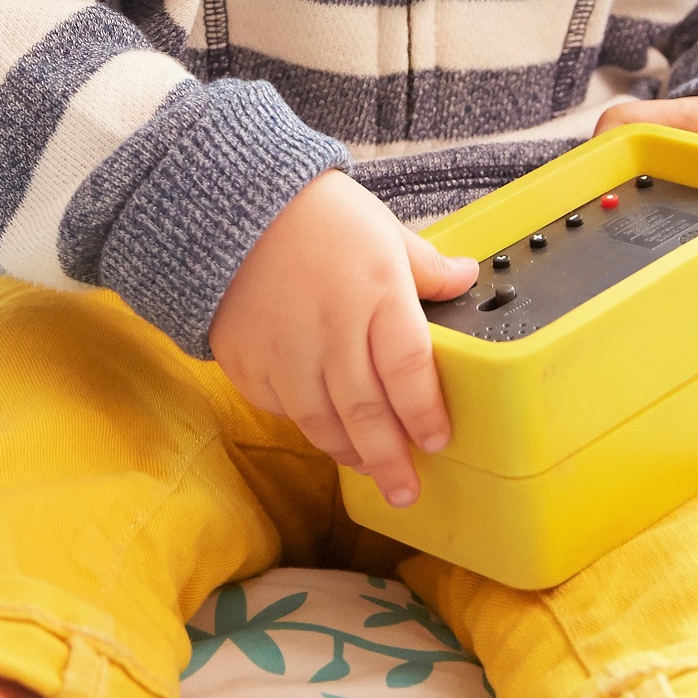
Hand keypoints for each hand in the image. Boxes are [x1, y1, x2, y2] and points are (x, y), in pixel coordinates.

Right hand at [209, 172, 476, 506]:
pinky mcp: (249, 362)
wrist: (230, 206)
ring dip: (350, 454)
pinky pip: (283, 408)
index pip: (410, 371)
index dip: (425, 413)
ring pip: (323, 422)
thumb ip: (425, 266)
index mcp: (377, 296)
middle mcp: (334, 332)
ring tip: (370, 472)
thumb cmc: (314, 212)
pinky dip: (307, 426)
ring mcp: (287, 352)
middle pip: (368, 413)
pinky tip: (325, 435)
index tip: (438, 440)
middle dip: (391, 460)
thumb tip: (467, 277)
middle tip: (407, 491)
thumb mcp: (382, 229)